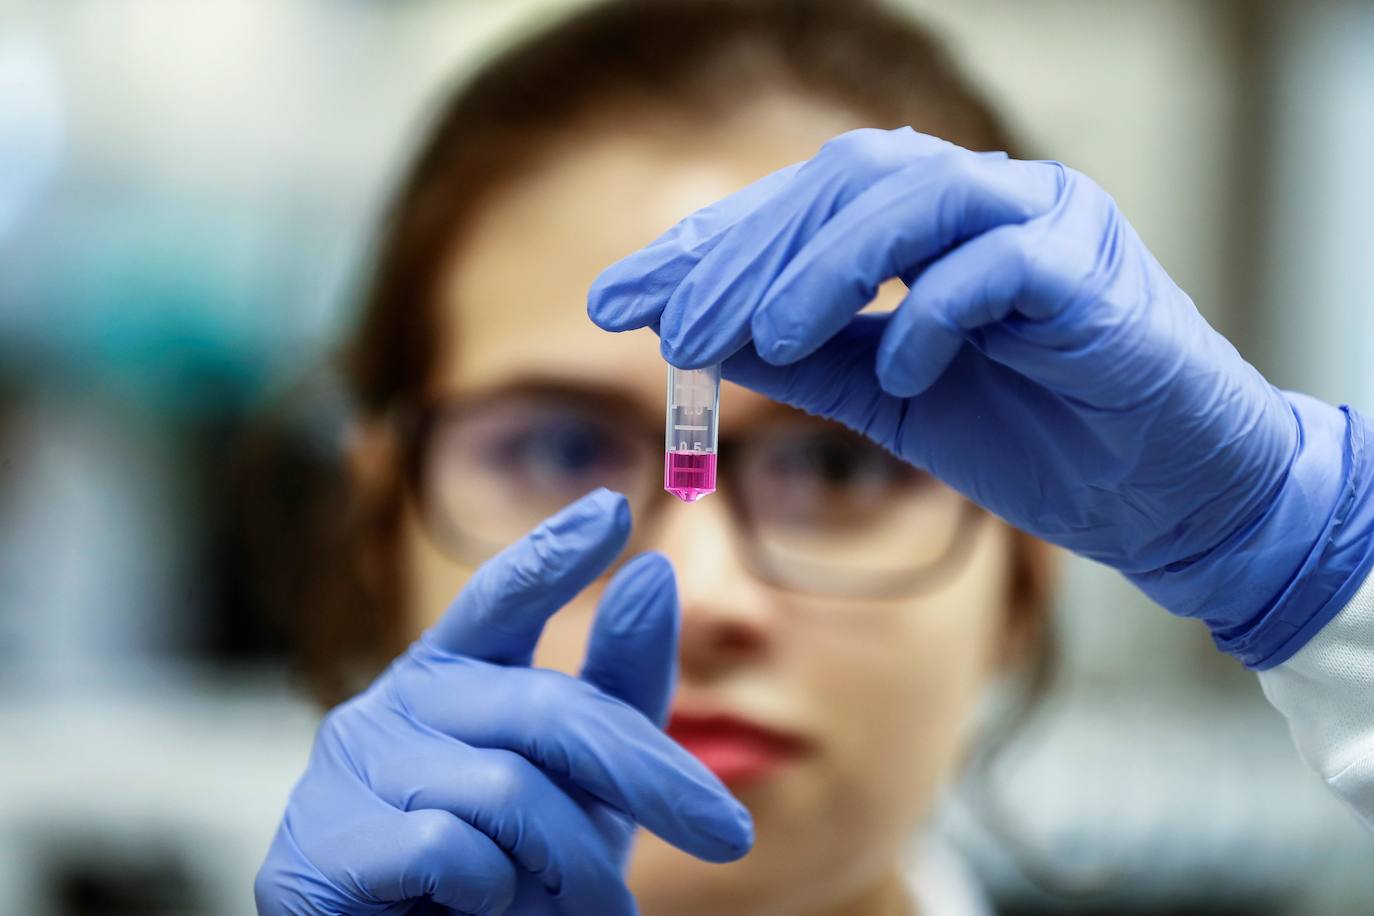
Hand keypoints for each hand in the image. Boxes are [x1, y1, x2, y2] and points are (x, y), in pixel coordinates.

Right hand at [255, 489, 751, 914]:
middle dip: (650, 775)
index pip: (501, 597)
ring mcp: (348, 767)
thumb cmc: (507, 876)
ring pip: (506, 790)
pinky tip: (479, 909)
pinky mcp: (317, 843)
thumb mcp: (583, 786)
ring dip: (570, 866)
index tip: (613, 511)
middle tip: (727, 834)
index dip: (552, 553)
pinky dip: (492, 892)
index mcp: (454, 676)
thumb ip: (616, 691)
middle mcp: (395, 701)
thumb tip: (653, 572)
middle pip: (547, 711)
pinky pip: (446, 848)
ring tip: (588, 908)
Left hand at [589, 127, 1373, 667]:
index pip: (800, 208)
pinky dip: (935, 309)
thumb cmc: (1037, 439)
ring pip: (918, 195)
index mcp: (931, 226)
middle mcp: (985, 202)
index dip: (706, 247)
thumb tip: (698, 336)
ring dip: (826, 264)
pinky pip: (1002, 264)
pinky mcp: (1096, 274)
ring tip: (761, 335)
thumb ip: (807, 358)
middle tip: (672, 323)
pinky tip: (900, 367)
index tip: (618, 301)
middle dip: (747, 251)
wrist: (1168, 498)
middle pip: (846, 180)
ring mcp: (1046, 224)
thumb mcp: (892, 399)